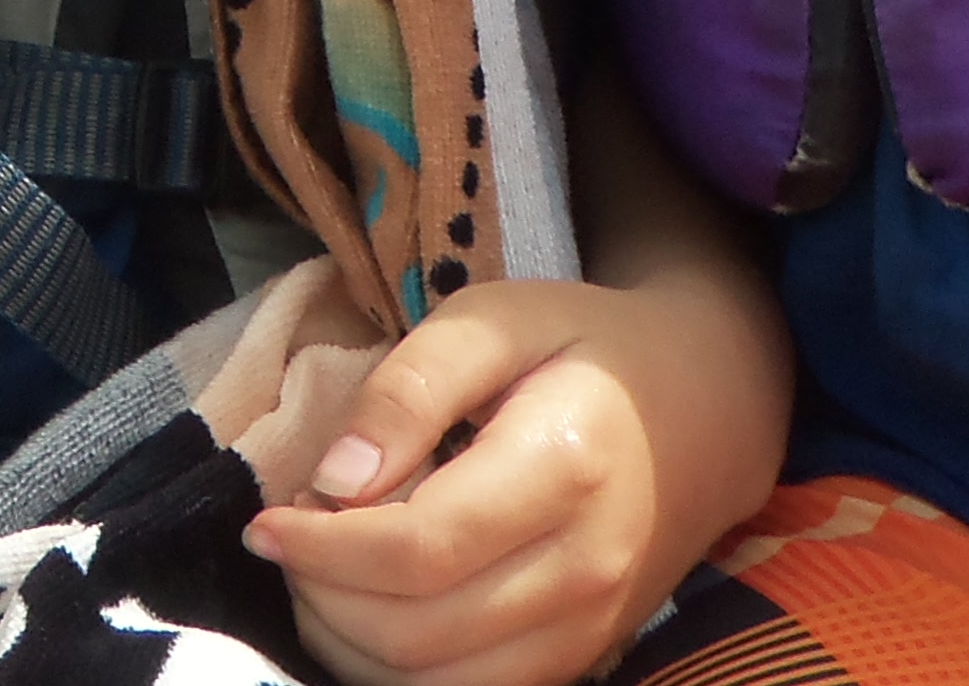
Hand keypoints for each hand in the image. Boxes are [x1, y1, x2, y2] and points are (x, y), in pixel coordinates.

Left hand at [246, 269, 783, 685]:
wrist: (702, 409)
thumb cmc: (580, 348)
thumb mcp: (492, 318)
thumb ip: (409, 387)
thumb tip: (336, 479)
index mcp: (563, 467)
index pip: (419, 549)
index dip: (322, 547)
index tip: (266, 519)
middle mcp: (585, 567)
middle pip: (418, 633)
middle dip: (321, 599)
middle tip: (285, 542)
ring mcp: (591, 627)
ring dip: (349, 647)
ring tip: (318, 576)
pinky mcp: (583, 658)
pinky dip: (399, 674)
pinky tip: (369, 612)